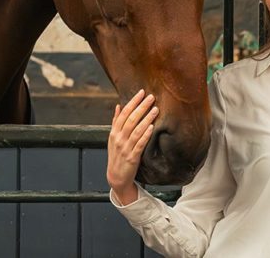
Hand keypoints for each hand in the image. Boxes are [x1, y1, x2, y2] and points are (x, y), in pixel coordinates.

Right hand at [106, 89, 158, 203]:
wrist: (116, 177)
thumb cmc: (117, 155)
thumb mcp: (113, 138)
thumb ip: (116, 122)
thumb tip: (118, 106)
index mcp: (114, 132)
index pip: (123, 113)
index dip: (133, 102)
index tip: (141, 92)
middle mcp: (118, 139)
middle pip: (130, 119)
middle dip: (141, 107)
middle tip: (152, 97)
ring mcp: (125, 148)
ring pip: (136, 130)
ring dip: (146, 119)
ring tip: (156, 109)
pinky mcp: (132, 157)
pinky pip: (139, 144)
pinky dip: (145, 135)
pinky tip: (151, 127)